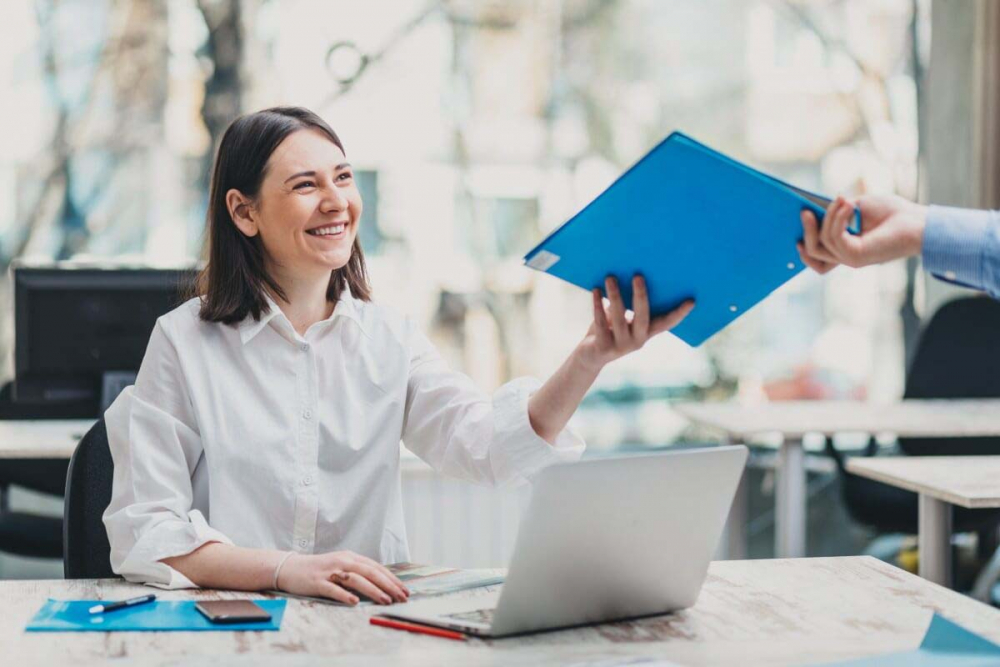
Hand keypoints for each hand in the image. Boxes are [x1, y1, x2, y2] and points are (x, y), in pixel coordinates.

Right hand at [276, 550, 408, 604]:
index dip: (392, 579)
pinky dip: (344, 595)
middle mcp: (342, 561)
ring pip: (355, 579)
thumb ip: (358, 572)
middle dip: (388, 585)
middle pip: (370, 572)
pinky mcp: (317, 582)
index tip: (404, 590)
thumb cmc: (320, 570)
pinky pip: (333, 589)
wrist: (290, 568)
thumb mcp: (341, 566)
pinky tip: (355, 601)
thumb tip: (381, 584)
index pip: (376, 567)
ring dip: (372, 590)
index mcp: (350, 557)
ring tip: (385, 600)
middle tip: (401, 597)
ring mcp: (330, 571)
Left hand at [576, 275, 693, 371]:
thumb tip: (631, 277)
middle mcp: (637, 340)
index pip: (666, 323)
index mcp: (646, 332)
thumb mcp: (620, 318)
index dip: (679, 313)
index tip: (691, 300)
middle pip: (643, 317)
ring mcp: (621, 346)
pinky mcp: (604, 347)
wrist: (590, 357)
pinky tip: (596, 290)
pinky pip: (601, 323)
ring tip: (610, 277)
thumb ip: (626, 305)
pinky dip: (598, 305)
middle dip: (641, 295)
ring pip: (620, 318)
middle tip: (638, 275)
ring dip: (615, 295)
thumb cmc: (608, 330)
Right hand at [797, 194, 926, 273]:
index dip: (804, 248)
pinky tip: (849, 205)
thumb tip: (817, 209)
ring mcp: (850, 259)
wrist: (917, 223)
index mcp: (847, 249)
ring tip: (843, 200)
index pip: (819, 259)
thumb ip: (837, 211)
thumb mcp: (858, 207)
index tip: (795, 230)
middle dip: (807, 230)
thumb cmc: (892, 213)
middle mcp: (846, 257)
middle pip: (813, 251)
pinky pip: (835, 237)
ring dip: (829, 217)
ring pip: (822, 242)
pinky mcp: (856, 256)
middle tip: (805, 211)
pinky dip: (838, 218)